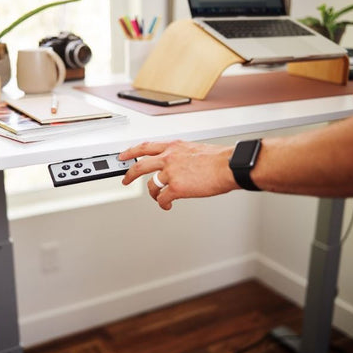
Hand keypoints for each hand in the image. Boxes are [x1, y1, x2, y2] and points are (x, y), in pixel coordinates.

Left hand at [119, 140, 237, 209]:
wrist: (229, 166)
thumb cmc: (219, 159)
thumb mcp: (195, 149)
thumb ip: (182, 155)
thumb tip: (179, 164)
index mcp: (173, 147)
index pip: (146, 147)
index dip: (131, 151)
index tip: (124, 155)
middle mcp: (169, 158)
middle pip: (140, 165)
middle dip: (130, 174)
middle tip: (125, 179)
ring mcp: (171, 173)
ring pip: (151, 185)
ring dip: (152, 193)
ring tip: (157, 197)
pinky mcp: (176, 188)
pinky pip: (162, 198)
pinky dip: (163, 204)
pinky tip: (167, 206)